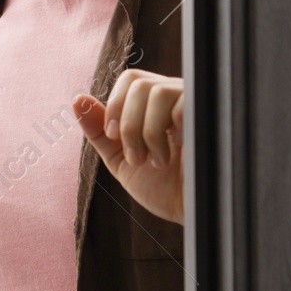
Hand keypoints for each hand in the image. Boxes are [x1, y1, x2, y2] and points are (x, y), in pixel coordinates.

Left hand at [73, 68, 184, 223]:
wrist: (193, 211)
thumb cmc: (163, 187)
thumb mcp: (120, 159)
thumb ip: (99, 132)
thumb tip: (78, 101)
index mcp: (155, 106)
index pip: (130, 79)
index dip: (115, 105)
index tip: (113, 136)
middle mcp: (176, 98)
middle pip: (139, 84)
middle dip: (128, 125)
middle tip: (137, 158)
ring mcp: (195, 104)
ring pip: (157, 92)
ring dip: (148, 133)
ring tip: (158, 161)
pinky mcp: (212, 114)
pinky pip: (184, 102)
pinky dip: (173, 129)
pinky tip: (181, 147)